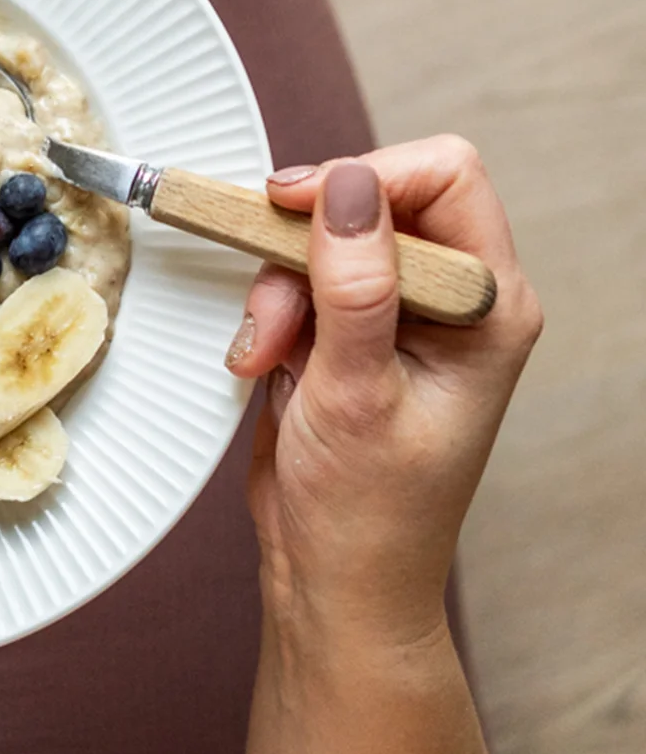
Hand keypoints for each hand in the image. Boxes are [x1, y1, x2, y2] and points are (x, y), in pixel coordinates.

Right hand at [225, 135, 542, 643]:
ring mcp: (399, 313)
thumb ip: (355, 287)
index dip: (365, 177)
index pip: (445, 179)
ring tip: (267, 352)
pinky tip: (265, 362)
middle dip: (306, 242)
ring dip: (277, 285)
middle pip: (375, 198)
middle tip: (273, 293)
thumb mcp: (355, 395)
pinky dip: (269, 310)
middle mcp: (452, 301)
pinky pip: (299, 277)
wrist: (333, 576)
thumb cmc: (369, 513)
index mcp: (488, 308)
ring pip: (324, 236)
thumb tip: (348, 187)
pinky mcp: (350, 329)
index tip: (295, 204)